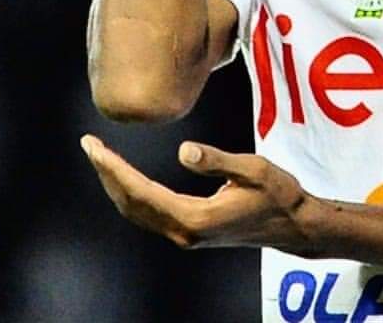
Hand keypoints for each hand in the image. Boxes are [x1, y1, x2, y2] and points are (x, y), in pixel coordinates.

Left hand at [80, 134, 313, 252]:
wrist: (293, 225)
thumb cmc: (279, 194)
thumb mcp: (253, 170)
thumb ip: (217, 160)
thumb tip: (183, 150)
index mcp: (195, 218)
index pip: (142, 191)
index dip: (114, 168)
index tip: (94, 147)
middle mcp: (184, 232)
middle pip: (132, 204)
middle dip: (107, 174)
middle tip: (90, 146)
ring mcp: (186, 236)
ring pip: (138, 212)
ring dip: (116, 186)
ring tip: (103, 159)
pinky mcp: (191, 233)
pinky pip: (150, 214)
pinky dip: (132, 195)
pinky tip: (129, 180)